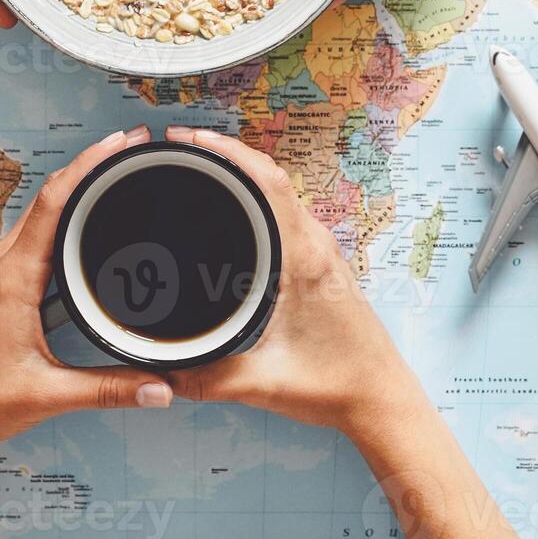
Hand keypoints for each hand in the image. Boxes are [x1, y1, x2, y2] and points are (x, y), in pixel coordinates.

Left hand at [0, 125, 173, 453]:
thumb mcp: (47, 394)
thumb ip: (109, 390)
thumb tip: (160, 387)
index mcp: (15, 277)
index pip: (56, 201)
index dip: (91, 164)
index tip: (123, 142)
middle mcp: (3, 265)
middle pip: (50, 196)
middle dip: (91, 166)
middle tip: (131, 150)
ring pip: (40, 215)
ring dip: (75, 191)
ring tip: (114, 177)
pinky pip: (32, 238)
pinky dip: (61, 220)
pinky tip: (82, 230)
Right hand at [161, 126, 426, 436]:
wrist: (380, 400)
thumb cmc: (334, 386)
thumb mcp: (259, 382)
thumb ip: (203, 378)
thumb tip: (157, 371)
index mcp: (303, 258)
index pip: (267, 180)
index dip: (226, 150)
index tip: (189, 138)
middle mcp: (317, 245)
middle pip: (271, 175)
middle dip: (225, 153)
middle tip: (182, 147)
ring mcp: (323, 252)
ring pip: (282, 193)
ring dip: (244, 173)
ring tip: (201, 166)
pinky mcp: (324, 265)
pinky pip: (288, 213)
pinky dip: (259, 197)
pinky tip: (236, 211)